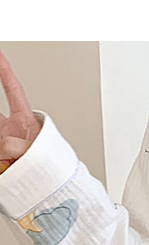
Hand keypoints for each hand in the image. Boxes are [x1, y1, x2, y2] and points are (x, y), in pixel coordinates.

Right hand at [0, 48, 41, 173]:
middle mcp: (8, 129)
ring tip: (6, 152)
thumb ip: (15, 146)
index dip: (5, 71)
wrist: (48, 190)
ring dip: (1, 145)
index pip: (12, 90)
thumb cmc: (49, 167)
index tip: (0, 54)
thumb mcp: (36, 151)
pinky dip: (0, 153)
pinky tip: (3, 160)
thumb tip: (0, 147)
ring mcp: (0, 142)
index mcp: (24, 121)